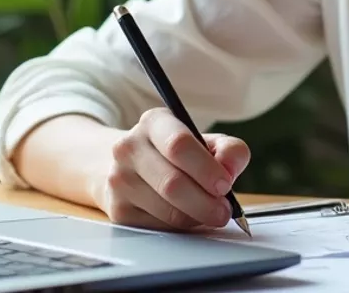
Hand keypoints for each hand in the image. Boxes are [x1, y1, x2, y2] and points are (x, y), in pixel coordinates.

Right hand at [91, 107, 249, 231]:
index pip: (179, 145)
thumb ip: (229, 150)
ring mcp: (119, 180)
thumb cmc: (175, 155)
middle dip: (206, 202)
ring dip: (196, 217)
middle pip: (172, 183)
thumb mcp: (205, 142)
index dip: (206, 169)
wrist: (128, 166)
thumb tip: (230, 169)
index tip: (225, 185)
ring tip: (209, 212)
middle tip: (224, 211)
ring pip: (166, 210)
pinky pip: (158, 227)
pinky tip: (186, 215)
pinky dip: (180, 226)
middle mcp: (129, 147)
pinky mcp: (117, 210)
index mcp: (154, 122)